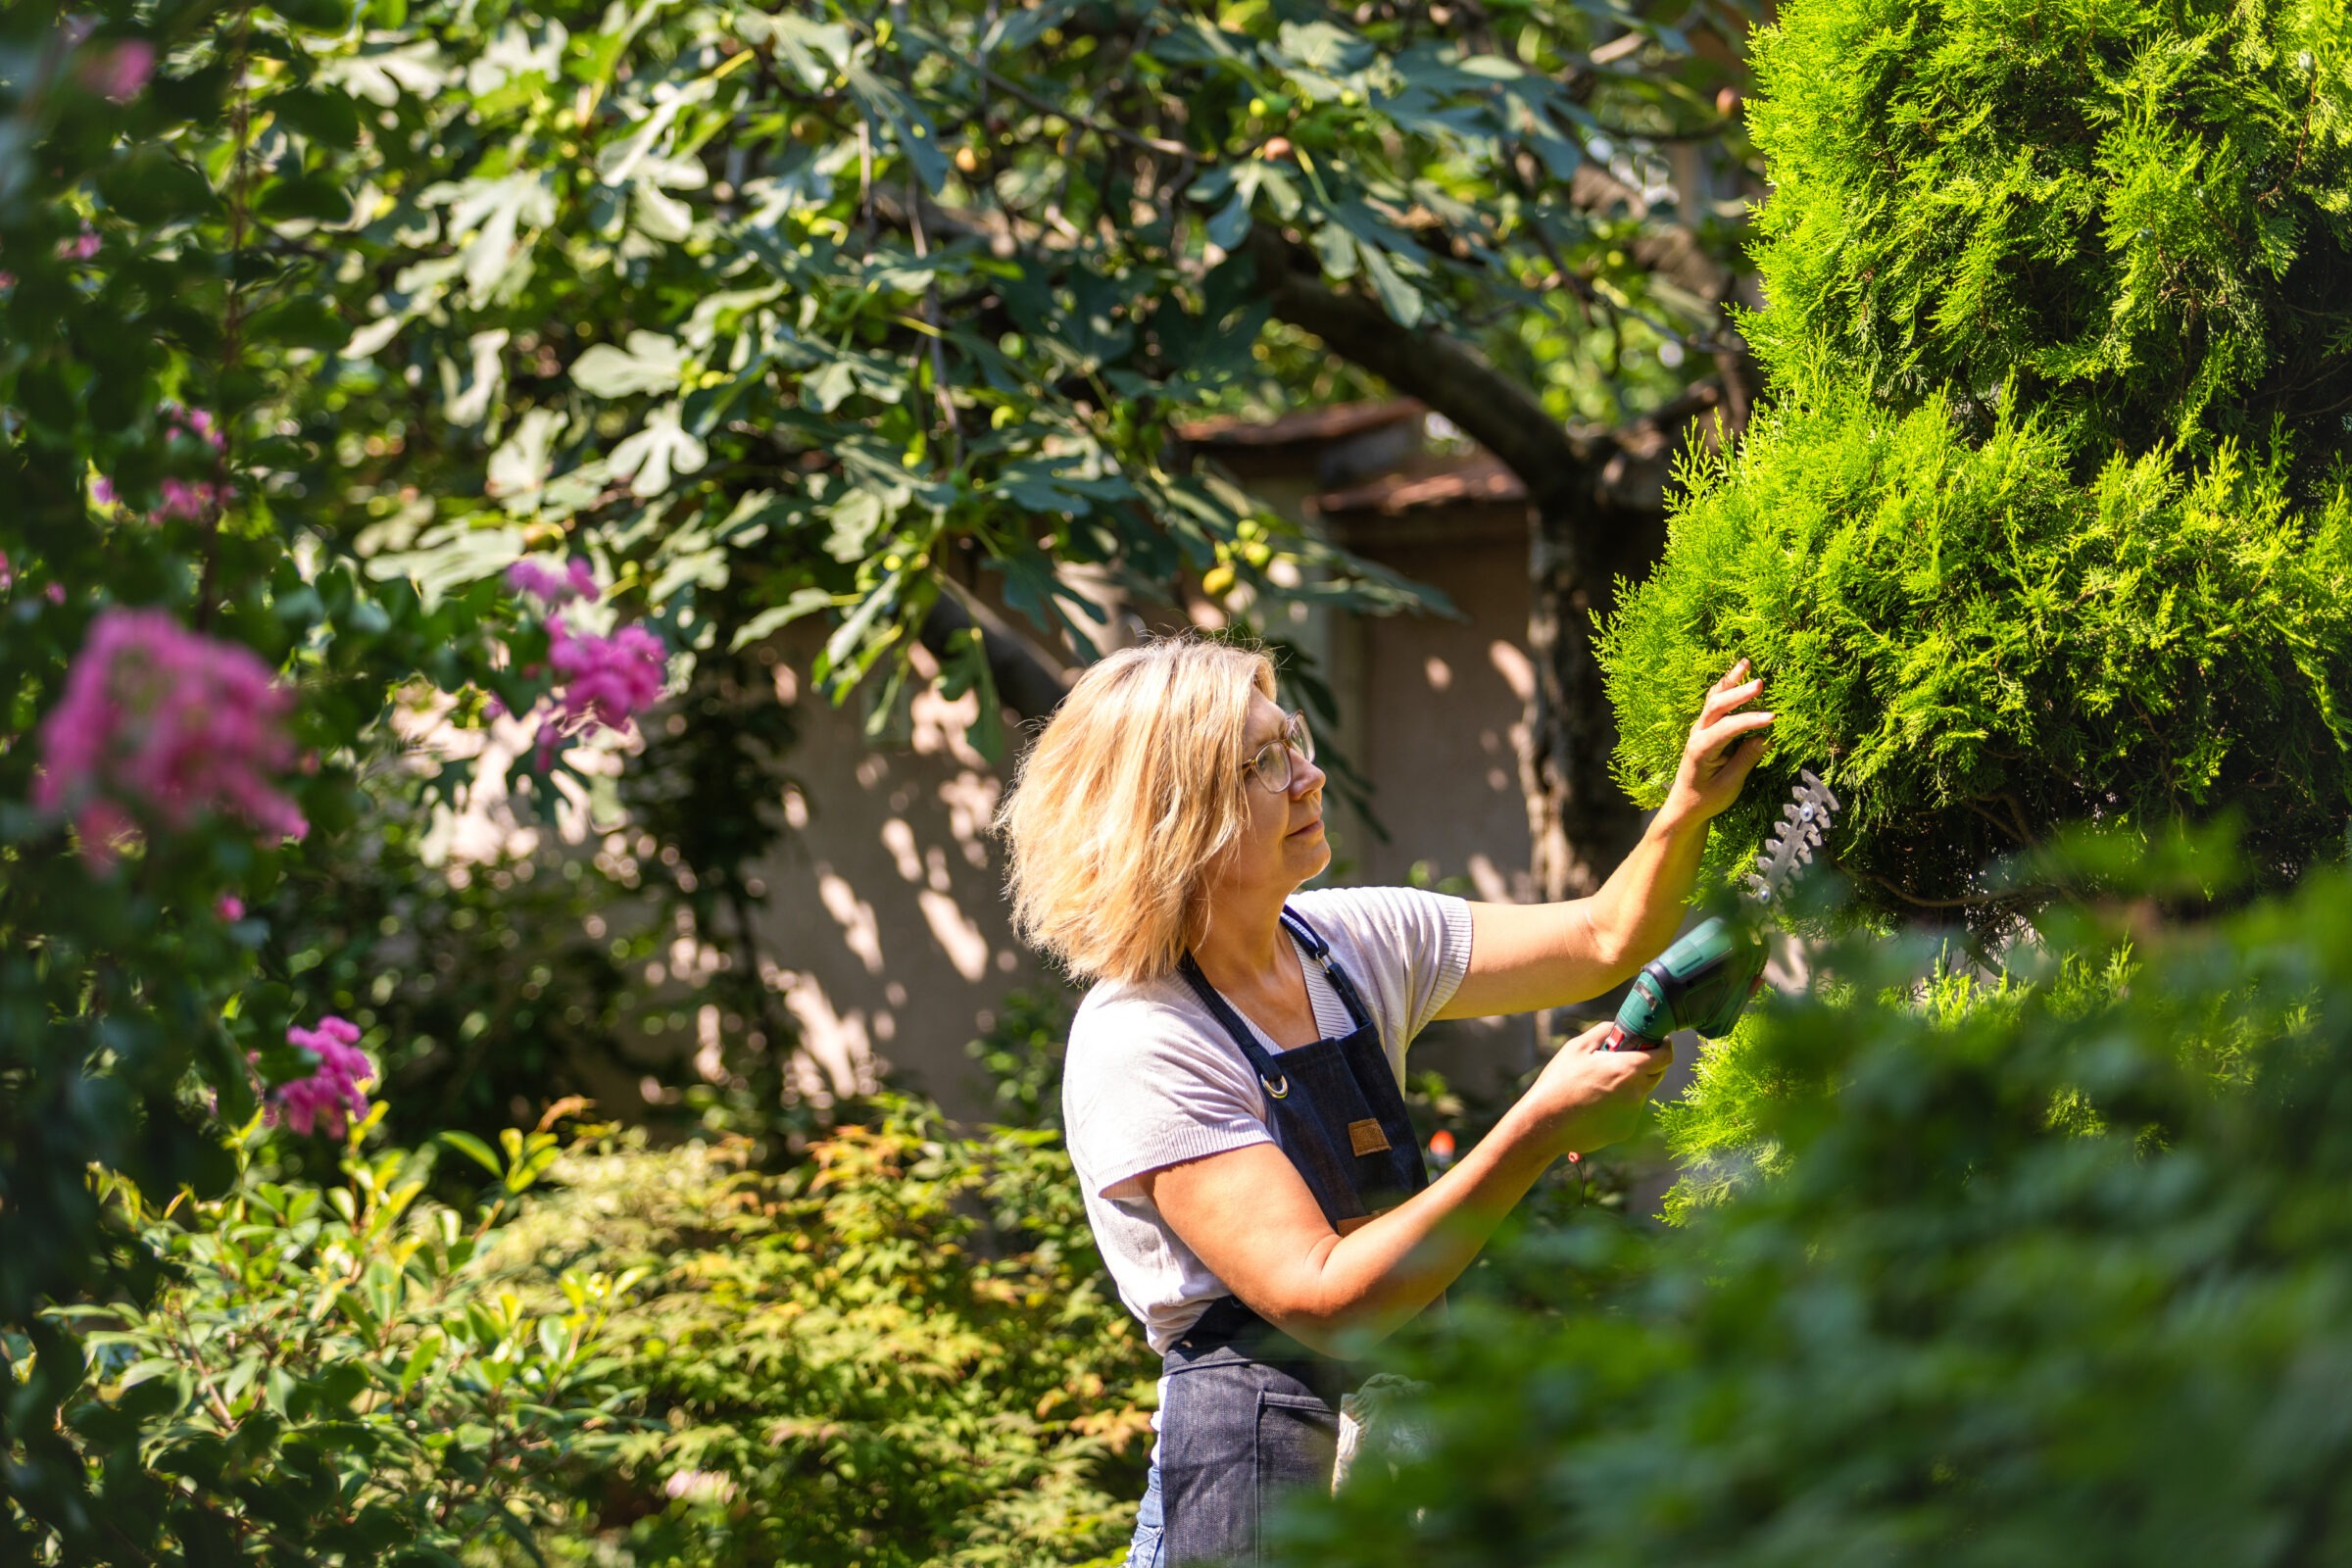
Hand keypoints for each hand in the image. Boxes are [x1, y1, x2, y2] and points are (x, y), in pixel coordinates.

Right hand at [1519, 1019, 1670, 1158]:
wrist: (1546, 1123)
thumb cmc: (1559, 1082)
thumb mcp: (1577, 1047)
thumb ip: (1603, 1032)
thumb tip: (1617, 1028)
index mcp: (1628, 1069)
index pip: (1665, 1056)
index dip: (1664, 1047)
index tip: (1658, 1043)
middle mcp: (1636, 1092)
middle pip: (1656, 1074)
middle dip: (1648, 1064)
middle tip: (1625, 1059)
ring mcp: (1632, 1114)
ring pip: (1641, 1093)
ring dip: (1630, 1085)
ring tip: (1600, 1085)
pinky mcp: (1625, 1130)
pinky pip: (1629, 1111)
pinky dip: (1620, 1104)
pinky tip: (1596, 1104)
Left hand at [1659, 659, 1772, 828]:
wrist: (1685, 806)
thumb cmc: (1706, 799)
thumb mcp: (1729, 785)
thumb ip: (1746, 759)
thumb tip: (1766, 738)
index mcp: (1700, 749)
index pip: (1727, 728)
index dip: (1750, 721)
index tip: (1773, 718)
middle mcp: (1697, 734)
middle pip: (1717, 706)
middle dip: (1739, 694)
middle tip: (1760, 684)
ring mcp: (1700, 728)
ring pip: (1714, 699)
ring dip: (1731, 681)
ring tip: (1746, 663)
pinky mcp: (1705, 728)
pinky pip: (1715, 703)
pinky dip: (1726, 687)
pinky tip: (1737, 673)